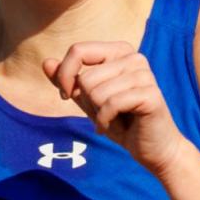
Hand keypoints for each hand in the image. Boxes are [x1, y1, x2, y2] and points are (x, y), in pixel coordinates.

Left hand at [43, 42, 185, 177]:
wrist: (153, 149)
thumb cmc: (121, 122)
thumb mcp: (88, 101)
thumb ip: (68, 81)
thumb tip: (46, 62)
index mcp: (119, 51)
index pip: (78, 50)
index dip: (65, 76)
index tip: (67, 96)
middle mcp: (134, 57)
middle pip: (86, 78)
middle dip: (88, 103)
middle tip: (104, 114)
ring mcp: (145, 74)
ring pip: (96, 92)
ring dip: (98, 114)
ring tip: (114, 120)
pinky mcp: (150, 94)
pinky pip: (110, 104)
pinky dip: (106, 121)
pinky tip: (117, 128)